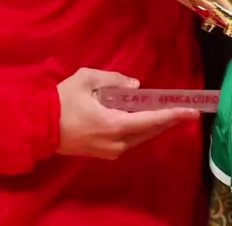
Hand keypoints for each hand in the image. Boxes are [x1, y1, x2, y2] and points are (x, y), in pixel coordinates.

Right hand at [57, 68, 198, 160]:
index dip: (173, 115)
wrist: (39, 128)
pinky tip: (145, 118)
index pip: (152, 120)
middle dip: (169, 120)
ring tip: (169, 111)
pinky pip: (130, 140)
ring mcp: (111, 150)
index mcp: (115, 124)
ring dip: (155, 125)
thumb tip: (135, 87)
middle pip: (150, 131)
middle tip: (186, 109)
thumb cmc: (62, 101)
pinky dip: (141, 128)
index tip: (191, 111)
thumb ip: (114, 80)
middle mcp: (118, 142)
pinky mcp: (104, 152)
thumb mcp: (87, 79)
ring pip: (141, 137)